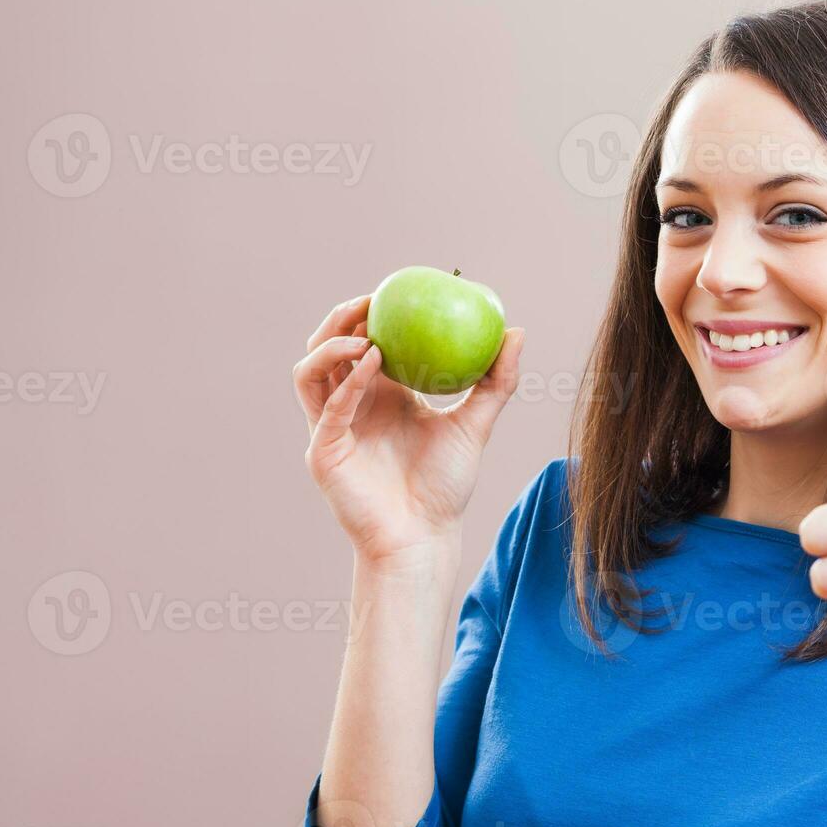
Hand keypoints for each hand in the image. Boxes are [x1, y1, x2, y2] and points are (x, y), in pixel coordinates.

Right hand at [292, 293, 524, 564]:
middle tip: (370, 301)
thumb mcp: (475, 424)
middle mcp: (348, 406)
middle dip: (340, 319)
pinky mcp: (324, 452)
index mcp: (377, 394)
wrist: (425, 536)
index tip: (393, 290)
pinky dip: (346, 384)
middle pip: (325, 348)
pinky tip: (371, 365)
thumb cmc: (446, 486)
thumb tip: (516, 331)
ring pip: (310, 372)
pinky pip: (327, 409)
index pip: (361, 341)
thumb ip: (495, 381)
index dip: (368, 313)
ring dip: (333, 346)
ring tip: (367, 337)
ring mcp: (330, 428)